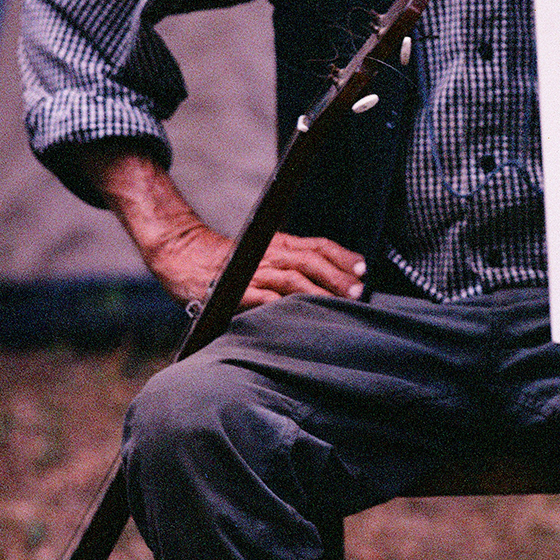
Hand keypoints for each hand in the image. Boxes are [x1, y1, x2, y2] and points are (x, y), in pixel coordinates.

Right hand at [241, 230, 368, 305]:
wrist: (196, 259)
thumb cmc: (241, 261)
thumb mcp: (273, 254)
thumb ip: (301, 261)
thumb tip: (341, 277)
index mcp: (284, 245)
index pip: (319, 246)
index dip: (343, 257)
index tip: (363, 269)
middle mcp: (273, 256)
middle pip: (310, 261)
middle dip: (336, 276)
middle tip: (356, 290)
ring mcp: (257, 273)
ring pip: (291, 279)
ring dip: (316, 291)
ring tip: (335, 303)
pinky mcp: (241, 291)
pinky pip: (264, 299)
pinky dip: (282, 305)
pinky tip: (299, 314)